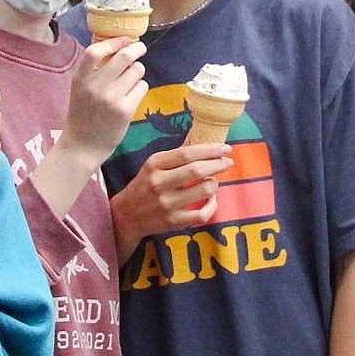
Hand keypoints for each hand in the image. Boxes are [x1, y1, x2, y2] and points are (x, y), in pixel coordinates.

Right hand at [64, 38, 148, 159]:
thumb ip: (92, 67)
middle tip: (140, 49)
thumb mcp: (80, 88)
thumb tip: (108, 40)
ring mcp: (111, 99)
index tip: (124, 40)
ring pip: (137, 70)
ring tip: (130, 81)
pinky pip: (142, 87)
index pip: (95, 51)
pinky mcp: (125, 111)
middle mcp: (95, 87)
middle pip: (124, 57)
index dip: (113, 42)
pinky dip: (140, 87)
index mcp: (80, 79)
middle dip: (137, 49)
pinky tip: (131, 95)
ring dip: (137, 71)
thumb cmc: (82, 114)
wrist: (83, 146)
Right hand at [110, 144, 230, 240]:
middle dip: (218, 164)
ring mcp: (166, 204)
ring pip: (204, 191)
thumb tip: (199, 133)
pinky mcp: (173, 222)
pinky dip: (213, 205)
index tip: (225, 148)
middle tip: (228, 161)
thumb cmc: (145, 185)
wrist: (126, 215)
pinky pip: (203, 214)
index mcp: (154, 165)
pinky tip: (211, 199)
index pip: (187, 153)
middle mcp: (159, 183)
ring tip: (212, 180)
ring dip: (214, 183)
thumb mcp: (154, 165)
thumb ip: (177, 152)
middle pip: (197, 170)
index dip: (210, 149)